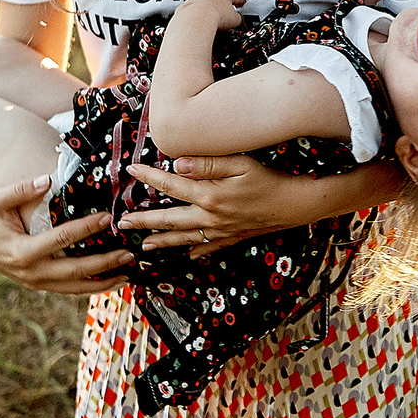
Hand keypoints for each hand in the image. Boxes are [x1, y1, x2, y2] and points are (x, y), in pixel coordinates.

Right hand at [0, 176, 131, 295]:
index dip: (86, 228)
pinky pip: (68, 289)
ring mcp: (35, 282)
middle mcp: (30, 272)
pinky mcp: (39, 284)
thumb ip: (19, 190)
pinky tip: (110, 281)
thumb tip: (48, 179)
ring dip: (102, 283)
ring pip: (73, 288)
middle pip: (74, 272)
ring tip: (127, 274)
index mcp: (21, 251)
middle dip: (103, 264)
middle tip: (128, 254)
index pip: (61, 239)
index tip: (108, 217)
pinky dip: (90, 287)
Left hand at [120, 154, 299, 254]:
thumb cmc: (269, 178)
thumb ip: (207, 163)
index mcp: (208, 195)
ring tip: (144, 246)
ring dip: (162, 241)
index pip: (170, 184)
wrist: (295, 204)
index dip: (148, 177)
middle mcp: (210, 216)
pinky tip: (186, 254)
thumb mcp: (240, 163)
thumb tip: (176, 164)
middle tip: (122, 224)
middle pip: (169, 219)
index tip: (130, 171)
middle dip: (143, 221)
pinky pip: (207, 247)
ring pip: (184, 237)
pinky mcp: (232, 237)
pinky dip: (194, 251)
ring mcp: (220, 230)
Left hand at [172, 0, 244, 32]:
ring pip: (207, 3)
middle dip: (223, 6)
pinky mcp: (188, 5)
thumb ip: (238, 18)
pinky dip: (199, 15)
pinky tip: (202, 23)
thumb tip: (237, 21)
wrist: (195, 20)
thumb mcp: (234, 20)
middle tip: (227, 15)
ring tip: (213, 22)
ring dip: (210, 10)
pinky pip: (196, 10)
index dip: (239, 1)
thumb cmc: (213, 16)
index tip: (241, 4)